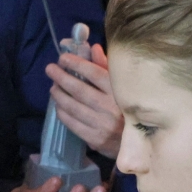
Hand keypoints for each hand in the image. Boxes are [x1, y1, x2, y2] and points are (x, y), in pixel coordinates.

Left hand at [46, 44, 123, 158]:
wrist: (141, 142)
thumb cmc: (129, 109)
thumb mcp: (123, 86)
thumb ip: (107, 68)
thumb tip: (93, 48)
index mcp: (121, 91)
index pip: (94, 73)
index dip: (76, 64)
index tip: (63, 58)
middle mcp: (112, 107)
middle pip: (79, 89)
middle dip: (61, 77)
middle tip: (50, 69)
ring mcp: (103, 125)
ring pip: (73, 107)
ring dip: (59, 95)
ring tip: (53, 87)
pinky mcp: (96, 139)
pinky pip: (72, 123)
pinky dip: (62, 113)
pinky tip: (58, 106)